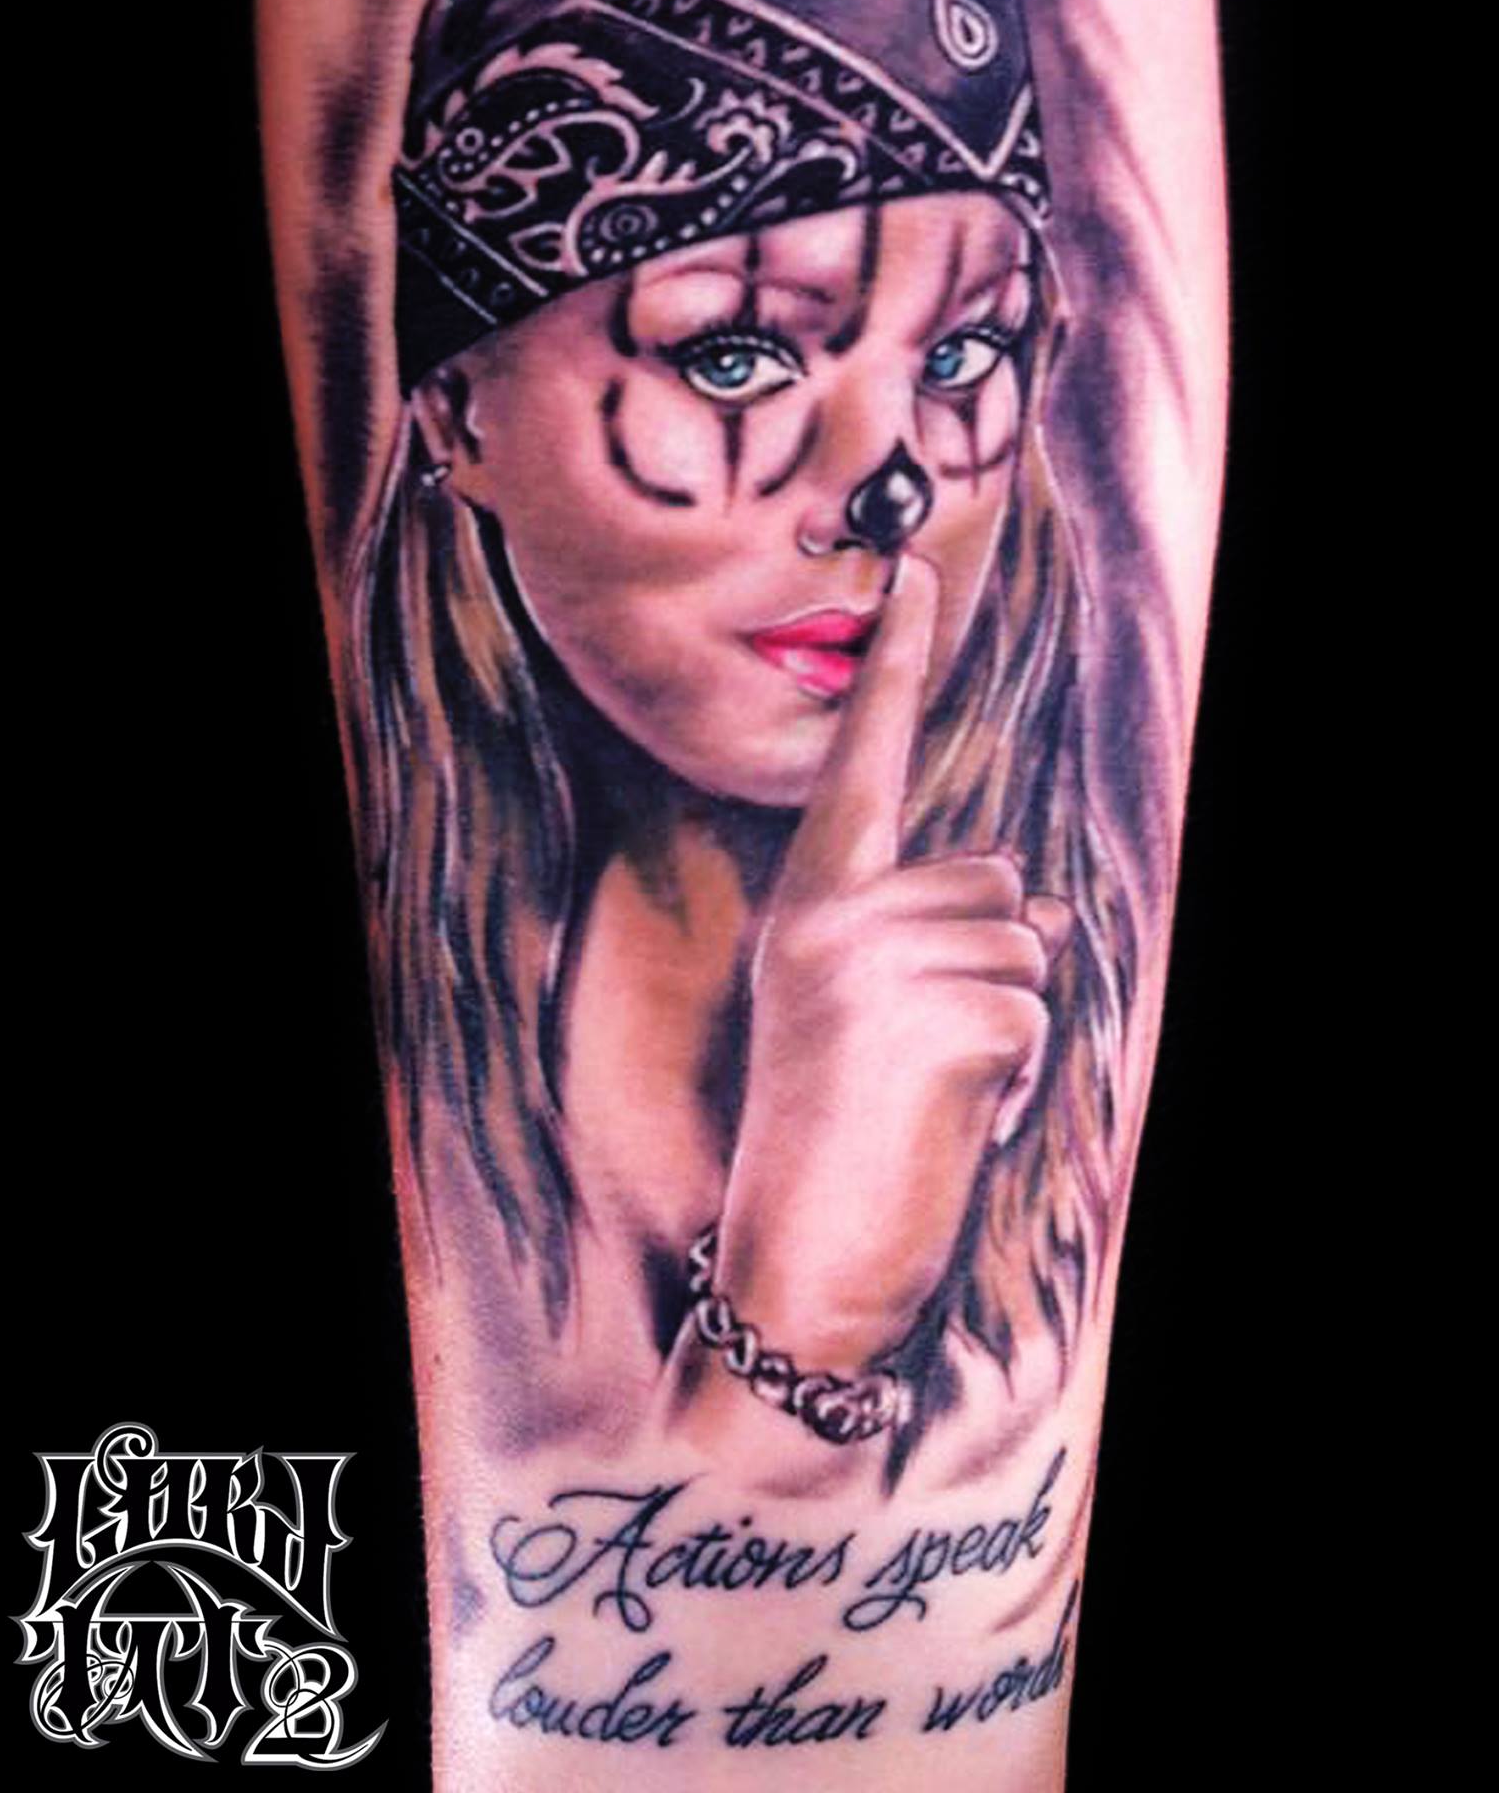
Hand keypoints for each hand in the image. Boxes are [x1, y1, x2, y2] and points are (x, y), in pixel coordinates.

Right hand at [715, 555, 1071, 1374]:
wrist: (799, 1262)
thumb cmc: (838, 1135)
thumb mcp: (851, 1009)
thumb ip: (912, 930)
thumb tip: (1021, 900)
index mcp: (809, 904)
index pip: (863, 763)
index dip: (893, 664)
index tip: (909, 574)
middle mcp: (834, 914)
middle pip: (997, 881)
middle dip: (994, 968)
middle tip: (919, 1057)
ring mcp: (879, 963)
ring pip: (1028, 947)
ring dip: (1009, 1026)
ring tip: (929, 1089)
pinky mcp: (938, 1017)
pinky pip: (1037, 1014)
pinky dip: (1018, 1076)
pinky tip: (952, 1119)